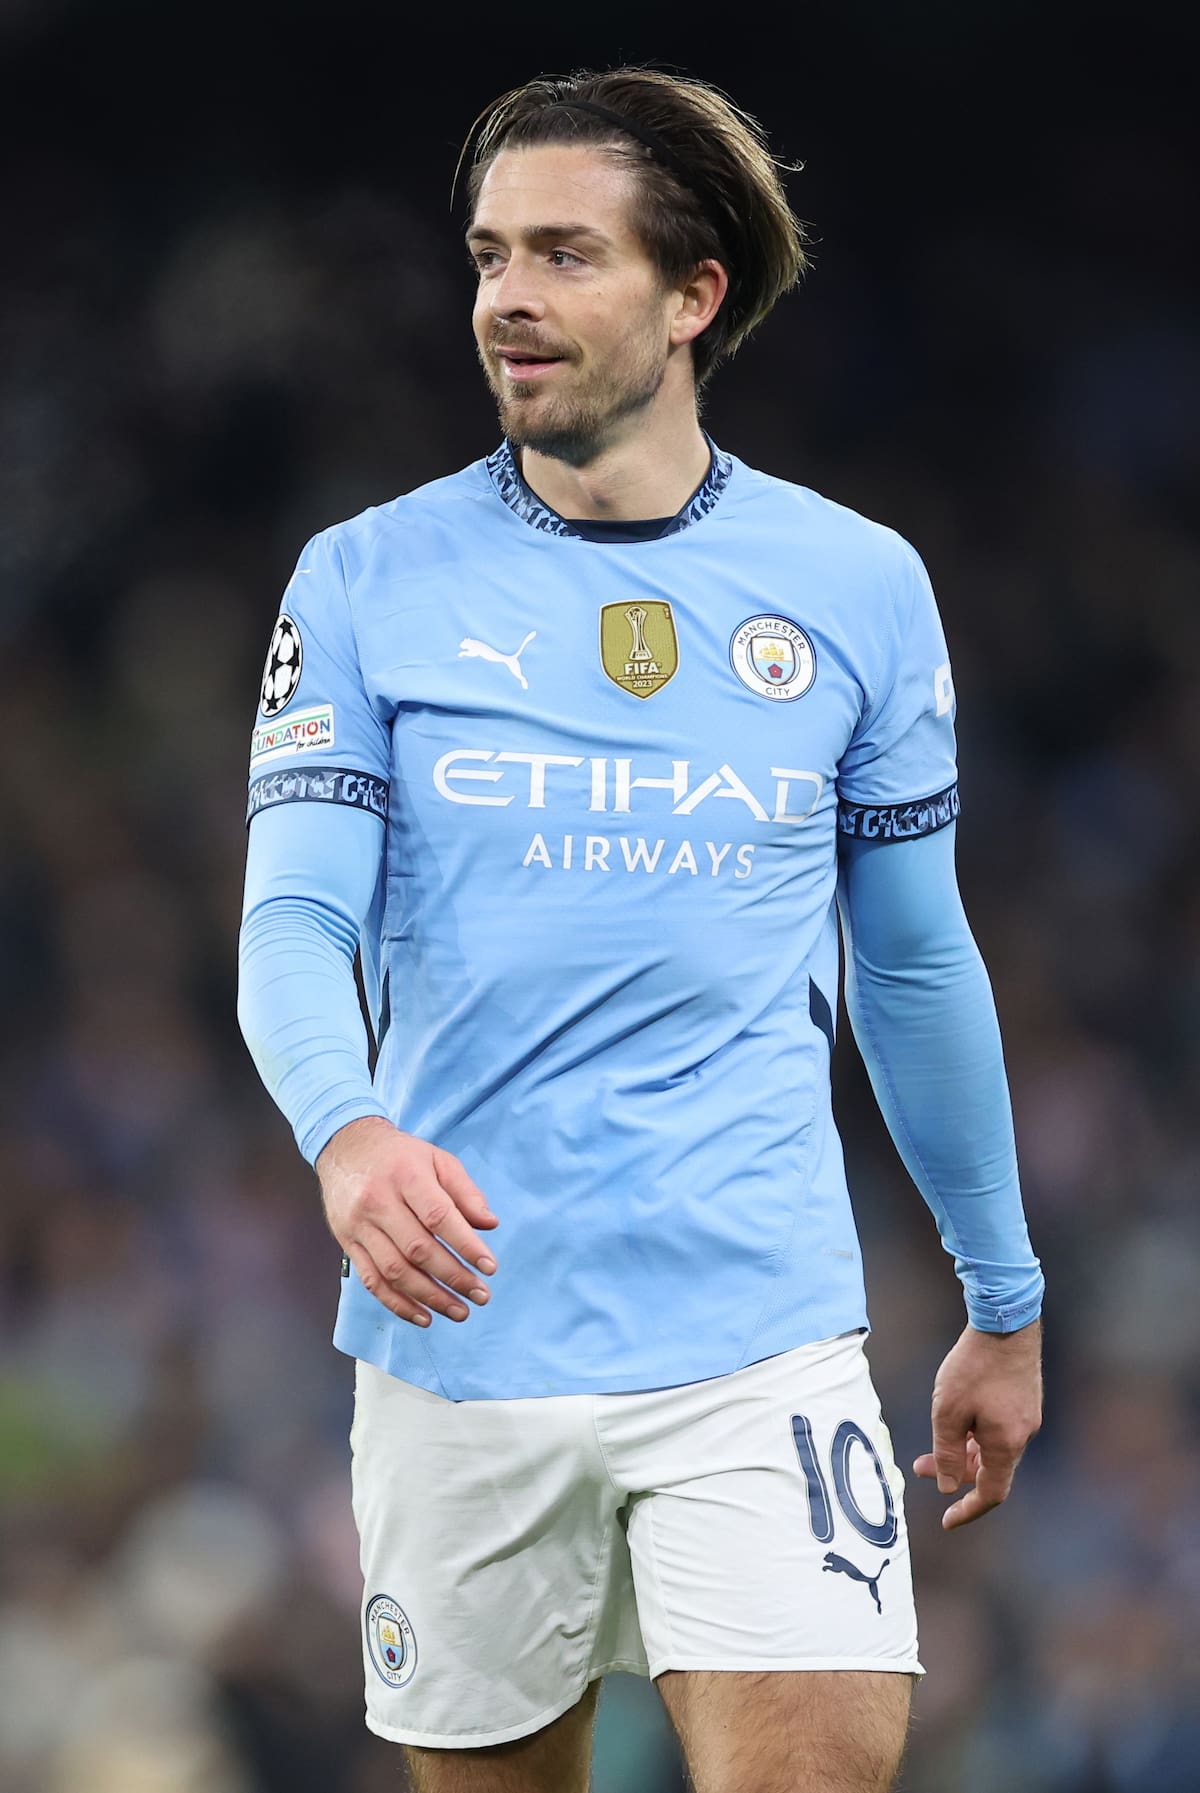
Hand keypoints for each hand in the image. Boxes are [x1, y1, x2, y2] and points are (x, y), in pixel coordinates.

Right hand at [317, 1116, 498, 1327]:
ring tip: (459, 1311)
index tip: (490, 1268)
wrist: (346, 1147)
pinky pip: (372, 1281)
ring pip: (395, 1271)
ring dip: (430, 1297)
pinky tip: (423, 1316)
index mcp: (406, 1175)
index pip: (439, 1216)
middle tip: (481, 1296)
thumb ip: (465, 1191)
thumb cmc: (400, 1156)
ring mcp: (359, 1225)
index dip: (466, 1245)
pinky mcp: (347, 1243)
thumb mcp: (438, 1159)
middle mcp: (378, 1201)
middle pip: (418, 1249)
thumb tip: (489, 1225)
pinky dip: (398, 1304)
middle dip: (453, 1278)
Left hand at [914, 1320, 1041, 1529]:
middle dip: (954, 1473)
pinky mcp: (1024, 1399)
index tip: (946, 1520)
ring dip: (963, 1451)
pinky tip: (957, 1420)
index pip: (991, 1493)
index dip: (968, 1510)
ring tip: (932, 1443)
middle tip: (920, 1467)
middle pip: (989, 1470)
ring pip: (992, 1448)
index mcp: (1006, 1444)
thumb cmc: (974, 1367)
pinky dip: (976, 1435)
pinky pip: (999, 1430)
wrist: (1005, 1323)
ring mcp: (1026, 1416)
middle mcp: (1023, 1435)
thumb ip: (946, 1453)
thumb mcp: (948, 1412)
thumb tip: (946, 1485)